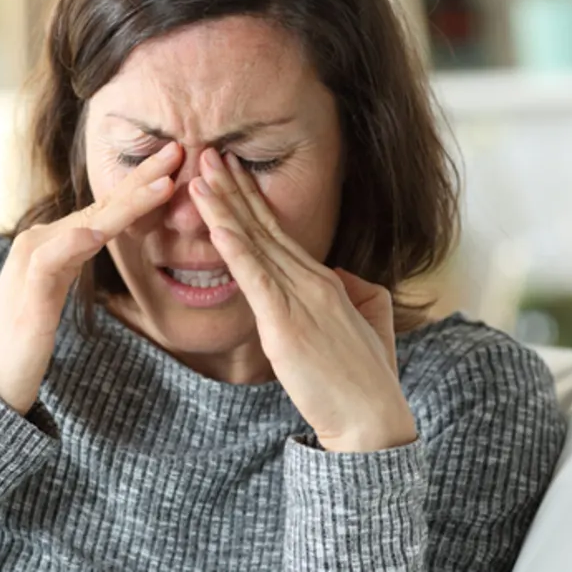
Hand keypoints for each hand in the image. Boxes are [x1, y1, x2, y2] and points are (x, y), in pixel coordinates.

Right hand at [0, 142, 181, 413]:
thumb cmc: (24, 340)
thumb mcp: (56, 292)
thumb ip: (75, 260)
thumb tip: (99, 236)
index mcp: (54, 241)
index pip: (106, 207)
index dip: (142, 184)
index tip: (177, 162)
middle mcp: (40, 241)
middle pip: (102, 205)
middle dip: (143, 177)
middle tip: (180, 149)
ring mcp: (30, 264)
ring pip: (86, 224)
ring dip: (127, 203)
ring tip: (163, 184)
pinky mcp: (26, 294)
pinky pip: (51, 262)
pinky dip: (73, 244)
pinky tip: (96, 233)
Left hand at [189, 148, 416, 452]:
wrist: (373, 419)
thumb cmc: (367, 378)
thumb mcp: (368, 321)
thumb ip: (351, 289)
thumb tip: (336, 273)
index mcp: (325, 280)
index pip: (279, 230)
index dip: (252, 198)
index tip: (229, 170)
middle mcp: (312, 279)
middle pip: (263, 225)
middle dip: (232, 187)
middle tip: (206, 151)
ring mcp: (300, 298)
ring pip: (254, 243)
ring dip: (224, 207)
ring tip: (198, 174)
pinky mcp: (285, 323)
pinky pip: (255, 278)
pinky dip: (235, 249)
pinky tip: (216, 226)